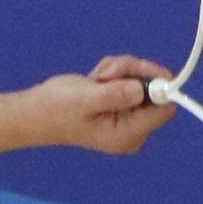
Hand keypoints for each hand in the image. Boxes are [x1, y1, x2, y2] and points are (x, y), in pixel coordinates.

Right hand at [47, 56, 178, 155]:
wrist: (39, 110)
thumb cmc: (57, 109)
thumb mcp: (86, 100)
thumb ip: (115, 95)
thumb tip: (142, 90)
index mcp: (129, 134)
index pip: (163, 110)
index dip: (157, 87)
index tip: (138, 71)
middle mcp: (135, 128)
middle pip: (156, 91)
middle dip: (133, 73)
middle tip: (107, 72)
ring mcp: (130, 116)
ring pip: (144, 79)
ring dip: (122, 69)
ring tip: (97, 76)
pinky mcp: (125, 103)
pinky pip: (133, 78)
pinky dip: (117, 71)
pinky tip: (97, 78)